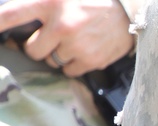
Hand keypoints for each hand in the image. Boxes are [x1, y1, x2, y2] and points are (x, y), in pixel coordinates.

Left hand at [0, 0, 132, 74]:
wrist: (128, 10)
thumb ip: (42, 1)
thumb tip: (18, 15)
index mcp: (49, 1)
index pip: (12, 14)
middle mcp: (61, 25)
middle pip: (32, 49)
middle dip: (37, 46)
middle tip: (48, 38)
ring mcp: (77, 46)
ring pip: (52, 61)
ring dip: (57, 54)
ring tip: (71, 40)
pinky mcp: (91, 60)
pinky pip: (70, 71)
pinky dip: (73, 63)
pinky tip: (82, 49)